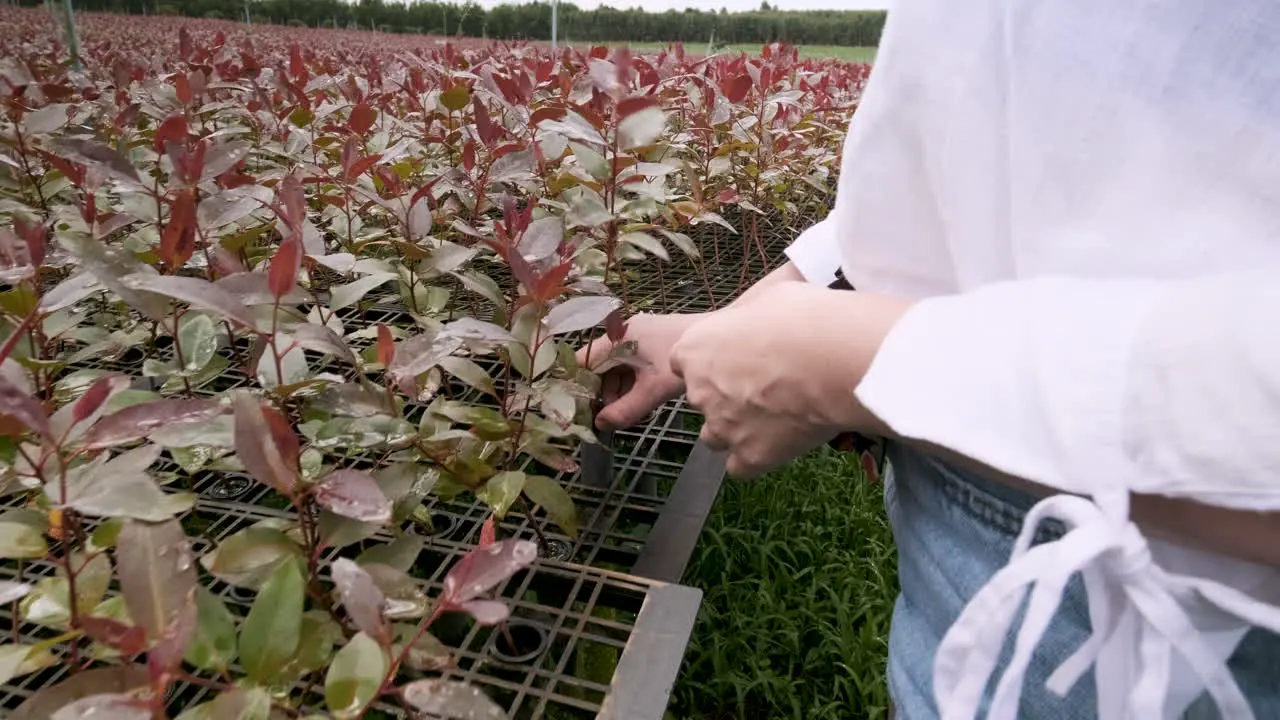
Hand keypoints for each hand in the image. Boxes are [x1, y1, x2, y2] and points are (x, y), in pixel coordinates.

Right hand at [576, 312, 706, 430]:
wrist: (723, 341)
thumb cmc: (685, 362)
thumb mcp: (653, 389)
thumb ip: (626, 409)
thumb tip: (601, 425)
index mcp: (618, 338)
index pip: (583, 361)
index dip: (580, 386)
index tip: (583, 410)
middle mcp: (624, 334)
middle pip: (599, 366)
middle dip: (602, 393)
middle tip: (611, 418)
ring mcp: (638, 338)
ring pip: (616, 369)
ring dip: (618, 392)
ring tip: (631, 413)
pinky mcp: (651, 344)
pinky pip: (631, 366)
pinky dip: (632, 384)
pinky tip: (643, 401)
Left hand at [669, 282, 911, 476]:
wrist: (836, 360)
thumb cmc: (804, 320)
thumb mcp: (767, 299)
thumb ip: (748, 320)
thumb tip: (758, 325)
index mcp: (695, 348)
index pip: (683, 362)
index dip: (710, 362)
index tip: (735, 359)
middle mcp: (699, 391)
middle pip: (700, 398)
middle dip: (724, 395)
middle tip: (764, 385)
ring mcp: (723, 427)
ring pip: (714, 436)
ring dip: (734, 429)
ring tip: (771, 417)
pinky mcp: (750, 456)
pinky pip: (741, 466)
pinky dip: (755, 457)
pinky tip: (779, 443)